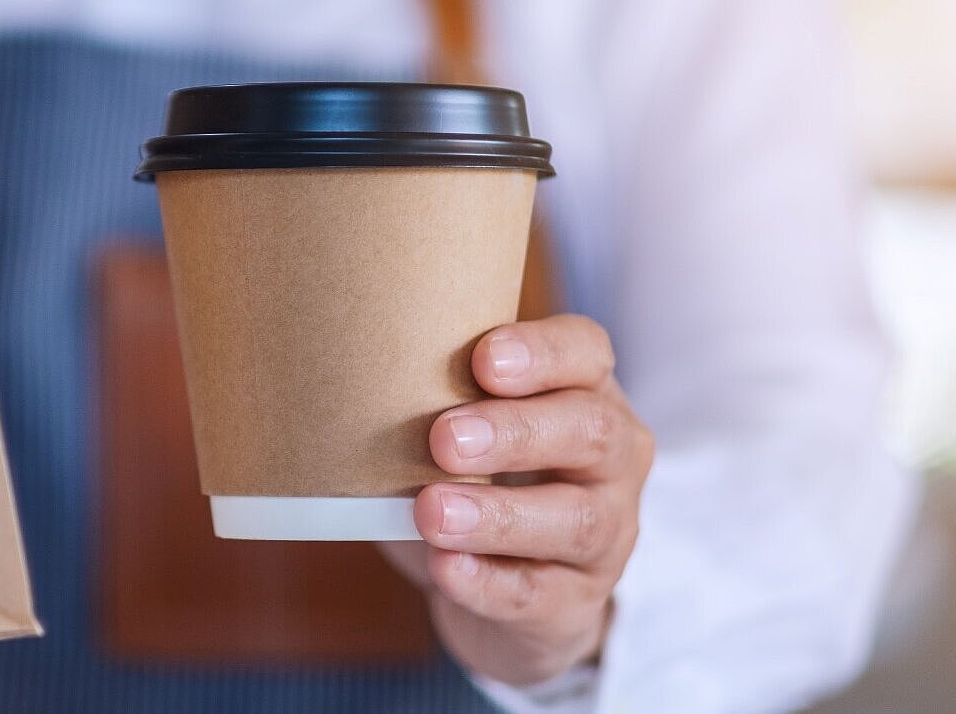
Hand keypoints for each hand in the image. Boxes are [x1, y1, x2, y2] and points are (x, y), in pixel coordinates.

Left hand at [381, 315, 653, 686]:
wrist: (510, 592)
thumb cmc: (477, 480)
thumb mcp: (464, 429)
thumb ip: (430, 400)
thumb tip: (343, 379)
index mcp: (584, 393)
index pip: (585, 351)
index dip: (542, 352)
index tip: (483, 359)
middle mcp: (612, 460)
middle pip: (589, 431)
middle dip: (515, 432)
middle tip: (444, 438)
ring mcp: (607, 535)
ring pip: (574, 520)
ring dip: (498, 515)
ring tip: (431, 511)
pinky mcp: (576, 603)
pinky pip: (539, 594)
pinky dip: (488, 582)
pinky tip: (446, 568)